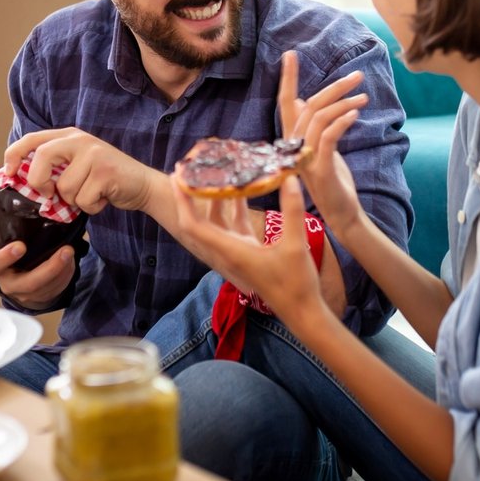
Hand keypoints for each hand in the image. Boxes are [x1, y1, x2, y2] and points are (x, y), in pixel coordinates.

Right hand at [0, 240, 76, 310]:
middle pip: (28, 283)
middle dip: (49, 268)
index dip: (5, 257)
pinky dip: (66, 275)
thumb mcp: (0, 230)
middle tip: (65, 250)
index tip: (20, 246)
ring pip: (46, 287)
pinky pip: (56, 289)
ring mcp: (26, 292)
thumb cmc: (8, 249)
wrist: (15, 276)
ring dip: (62, 270)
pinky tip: (71, 261)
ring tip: (71, 252)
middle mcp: (9, 283)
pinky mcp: (41, 297)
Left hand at [2, 127, 162, 215]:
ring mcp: (94, 154)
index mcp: (68, 136)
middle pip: (43, 156)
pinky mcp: (105, 172)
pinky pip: (82, 199)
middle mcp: (79, 140)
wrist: (142, 185)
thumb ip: (54, 167)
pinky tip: (102, 198)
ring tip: (90, 194)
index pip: (32, 139)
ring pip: (64, 187)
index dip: (13, 155)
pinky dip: (90, 207)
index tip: (8, 172)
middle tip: (48, 195)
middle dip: (39, 181)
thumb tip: (20, 181)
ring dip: (74, 201)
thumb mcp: (76, 166)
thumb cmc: (104, 179)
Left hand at [170, 174, 328, 330]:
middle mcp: (227, 252)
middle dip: (191, 195)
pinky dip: (233, 209)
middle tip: (189, 168)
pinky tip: (243, 191)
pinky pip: (233, 226)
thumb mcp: (294, 245)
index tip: (177, 177)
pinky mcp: (247, 254)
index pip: (194, 225)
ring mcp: (236, 253)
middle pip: (199, 221)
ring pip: (217, 222)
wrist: (302, 313)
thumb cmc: (296, 284)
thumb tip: (289, 178)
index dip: (182, 201)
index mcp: (231, 251)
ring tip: (214, 173)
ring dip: (214, 200)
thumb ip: (292, 210)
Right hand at [277, 51, 366, 236]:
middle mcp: (293, 146)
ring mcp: (304, 158)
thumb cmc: (333, 179)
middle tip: (358, 76)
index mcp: (293, 139)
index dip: (287, 79)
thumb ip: (310, 125)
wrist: (341, 213)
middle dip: (335, 87)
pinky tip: (355, 114)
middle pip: (310, 105)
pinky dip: (341, 122)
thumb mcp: (320, 148)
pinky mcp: (319, 169)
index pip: (286, 103)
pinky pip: (328, 137)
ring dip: (344, 103)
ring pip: (319, 118)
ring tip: (365, 97)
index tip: (290, 55)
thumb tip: (302, 100)